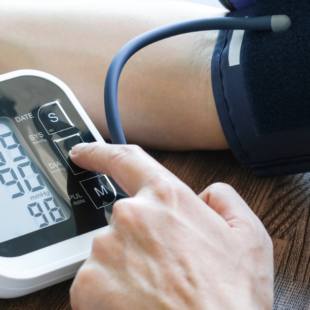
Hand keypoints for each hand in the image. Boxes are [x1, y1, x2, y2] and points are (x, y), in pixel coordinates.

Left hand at [69, 142, 272, 309]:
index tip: (83, 153)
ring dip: (128, 263)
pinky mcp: (88, 284)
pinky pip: (95, 277)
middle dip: (141, 235)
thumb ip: (223, 199)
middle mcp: (131, 216)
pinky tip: (138, 302)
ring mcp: (105, 249)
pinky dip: (111, 288)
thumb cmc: (231, 298)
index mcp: (167, 198)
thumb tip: (205, 194)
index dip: (99, 152)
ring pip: (110, 248)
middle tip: (165, 263)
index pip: (125, 159)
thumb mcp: (248, 235)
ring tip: (156, 288)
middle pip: (124, 216)